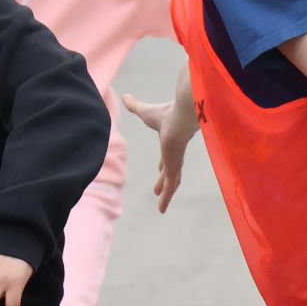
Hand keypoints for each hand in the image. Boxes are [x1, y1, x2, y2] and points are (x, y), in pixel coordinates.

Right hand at [122, 91, 192, 212]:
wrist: (181, 115)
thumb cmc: (165, 112)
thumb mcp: (144, 112)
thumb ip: (135, 105)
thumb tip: (125, 96)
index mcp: (171, 142)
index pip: (167, 156)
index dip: (164, 163)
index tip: (161, 169)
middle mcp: (175, 154)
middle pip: (170, 171)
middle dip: (164, 181)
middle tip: (158, 190)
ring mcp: (176, 162)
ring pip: (172, 182)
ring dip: (167, 194)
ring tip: (162, 208)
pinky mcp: (174, 168)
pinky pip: (171, 187)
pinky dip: (167, 199)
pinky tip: (162, 209)